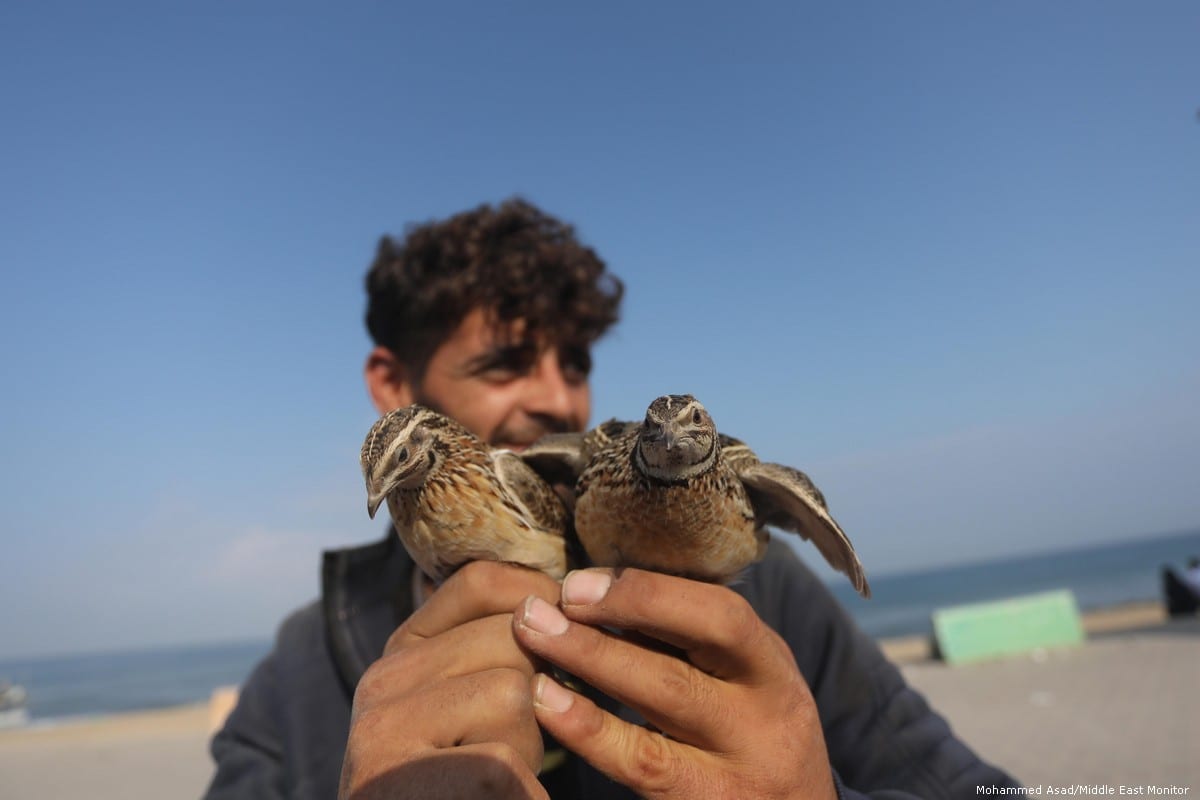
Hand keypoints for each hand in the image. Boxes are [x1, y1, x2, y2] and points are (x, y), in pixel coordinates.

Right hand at [338, 561, 560, 799]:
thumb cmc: (459, 788)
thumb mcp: (471, 708)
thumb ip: (497, 652)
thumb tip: (574, 591)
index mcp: (402, 653)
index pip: (482, 582)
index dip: (542, 599)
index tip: (567, 637)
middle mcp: (381, 680)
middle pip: (513, 637)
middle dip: (541, 692)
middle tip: (510, 742)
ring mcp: (383, 732)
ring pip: (516, 694)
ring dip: (529, 748)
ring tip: (492, 783)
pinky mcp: (401, 781)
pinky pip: (505, 764)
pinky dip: (521, 796)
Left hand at [512, 568, 837, 799]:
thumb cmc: (748, 730)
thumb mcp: (745, 676)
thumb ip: (693, 636)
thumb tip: (603, 582)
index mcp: (773, 670)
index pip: (722, 617)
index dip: (649, 594)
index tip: (584, 582)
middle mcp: (763, 721)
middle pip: (680, 670)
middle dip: (605, 626)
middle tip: (541, 604)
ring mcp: (734, 773)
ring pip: (656, 714)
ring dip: (587, 663)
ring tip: (531, 637)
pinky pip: (636, 765)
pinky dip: (584, 729)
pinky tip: (544, 701)